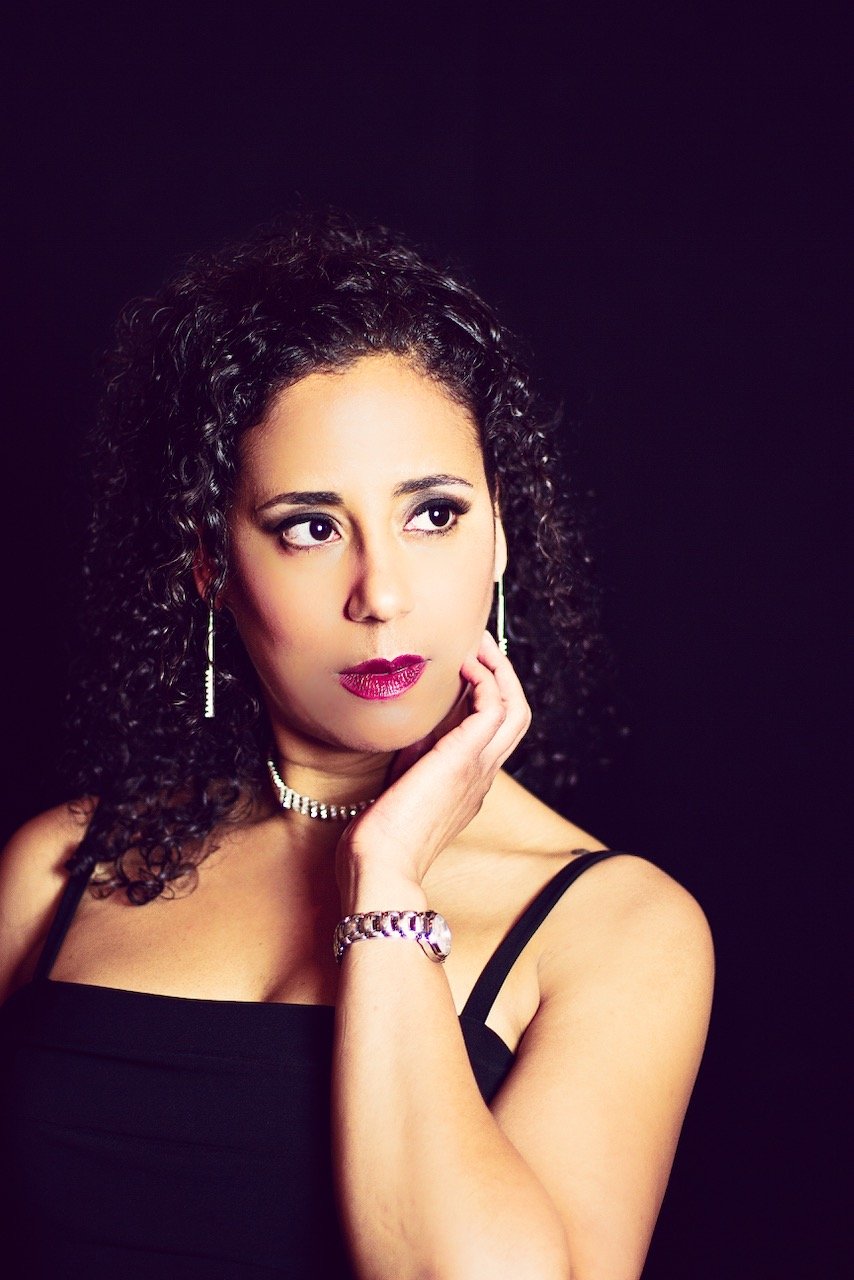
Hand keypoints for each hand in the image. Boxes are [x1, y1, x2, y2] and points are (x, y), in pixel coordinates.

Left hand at [335, 631, 530, 901]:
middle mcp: (482, 775)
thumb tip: (411, 719)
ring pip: (516, 708)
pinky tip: (462, 664)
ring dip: (498, 669)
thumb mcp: (400, 784)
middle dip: (501, 673)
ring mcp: (479, 768)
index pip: (492, 731)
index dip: (485, 693)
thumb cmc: (380, 835)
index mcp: (469, 783)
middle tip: (477, 644)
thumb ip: (413, 754)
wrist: (380, 864)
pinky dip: (484, 679)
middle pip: (516, 715)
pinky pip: (494, 707)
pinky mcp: (466, 759)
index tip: (463, 666)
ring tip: (475, 643)